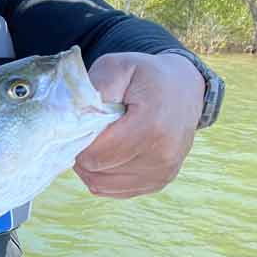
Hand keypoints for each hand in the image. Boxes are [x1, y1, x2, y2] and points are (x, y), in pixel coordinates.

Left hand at [74, 52, 203, 198]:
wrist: (183, 87)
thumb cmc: (146, 75)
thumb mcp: (117, 66)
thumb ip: (93, 89)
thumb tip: (73, 117)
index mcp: (151, 126)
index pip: (97, 154)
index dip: (77, 141)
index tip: (77, 125)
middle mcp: (162, 155)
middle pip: (97, 171)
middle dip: (81, 153)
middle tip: (86, 131)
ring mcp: (163, 172)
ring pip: (102, 184)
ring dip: (91, 166)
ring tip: (97, 140)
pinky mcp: (160, 182)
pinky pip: (115, 191)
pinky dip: (103, 175)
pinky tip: (108, 153)